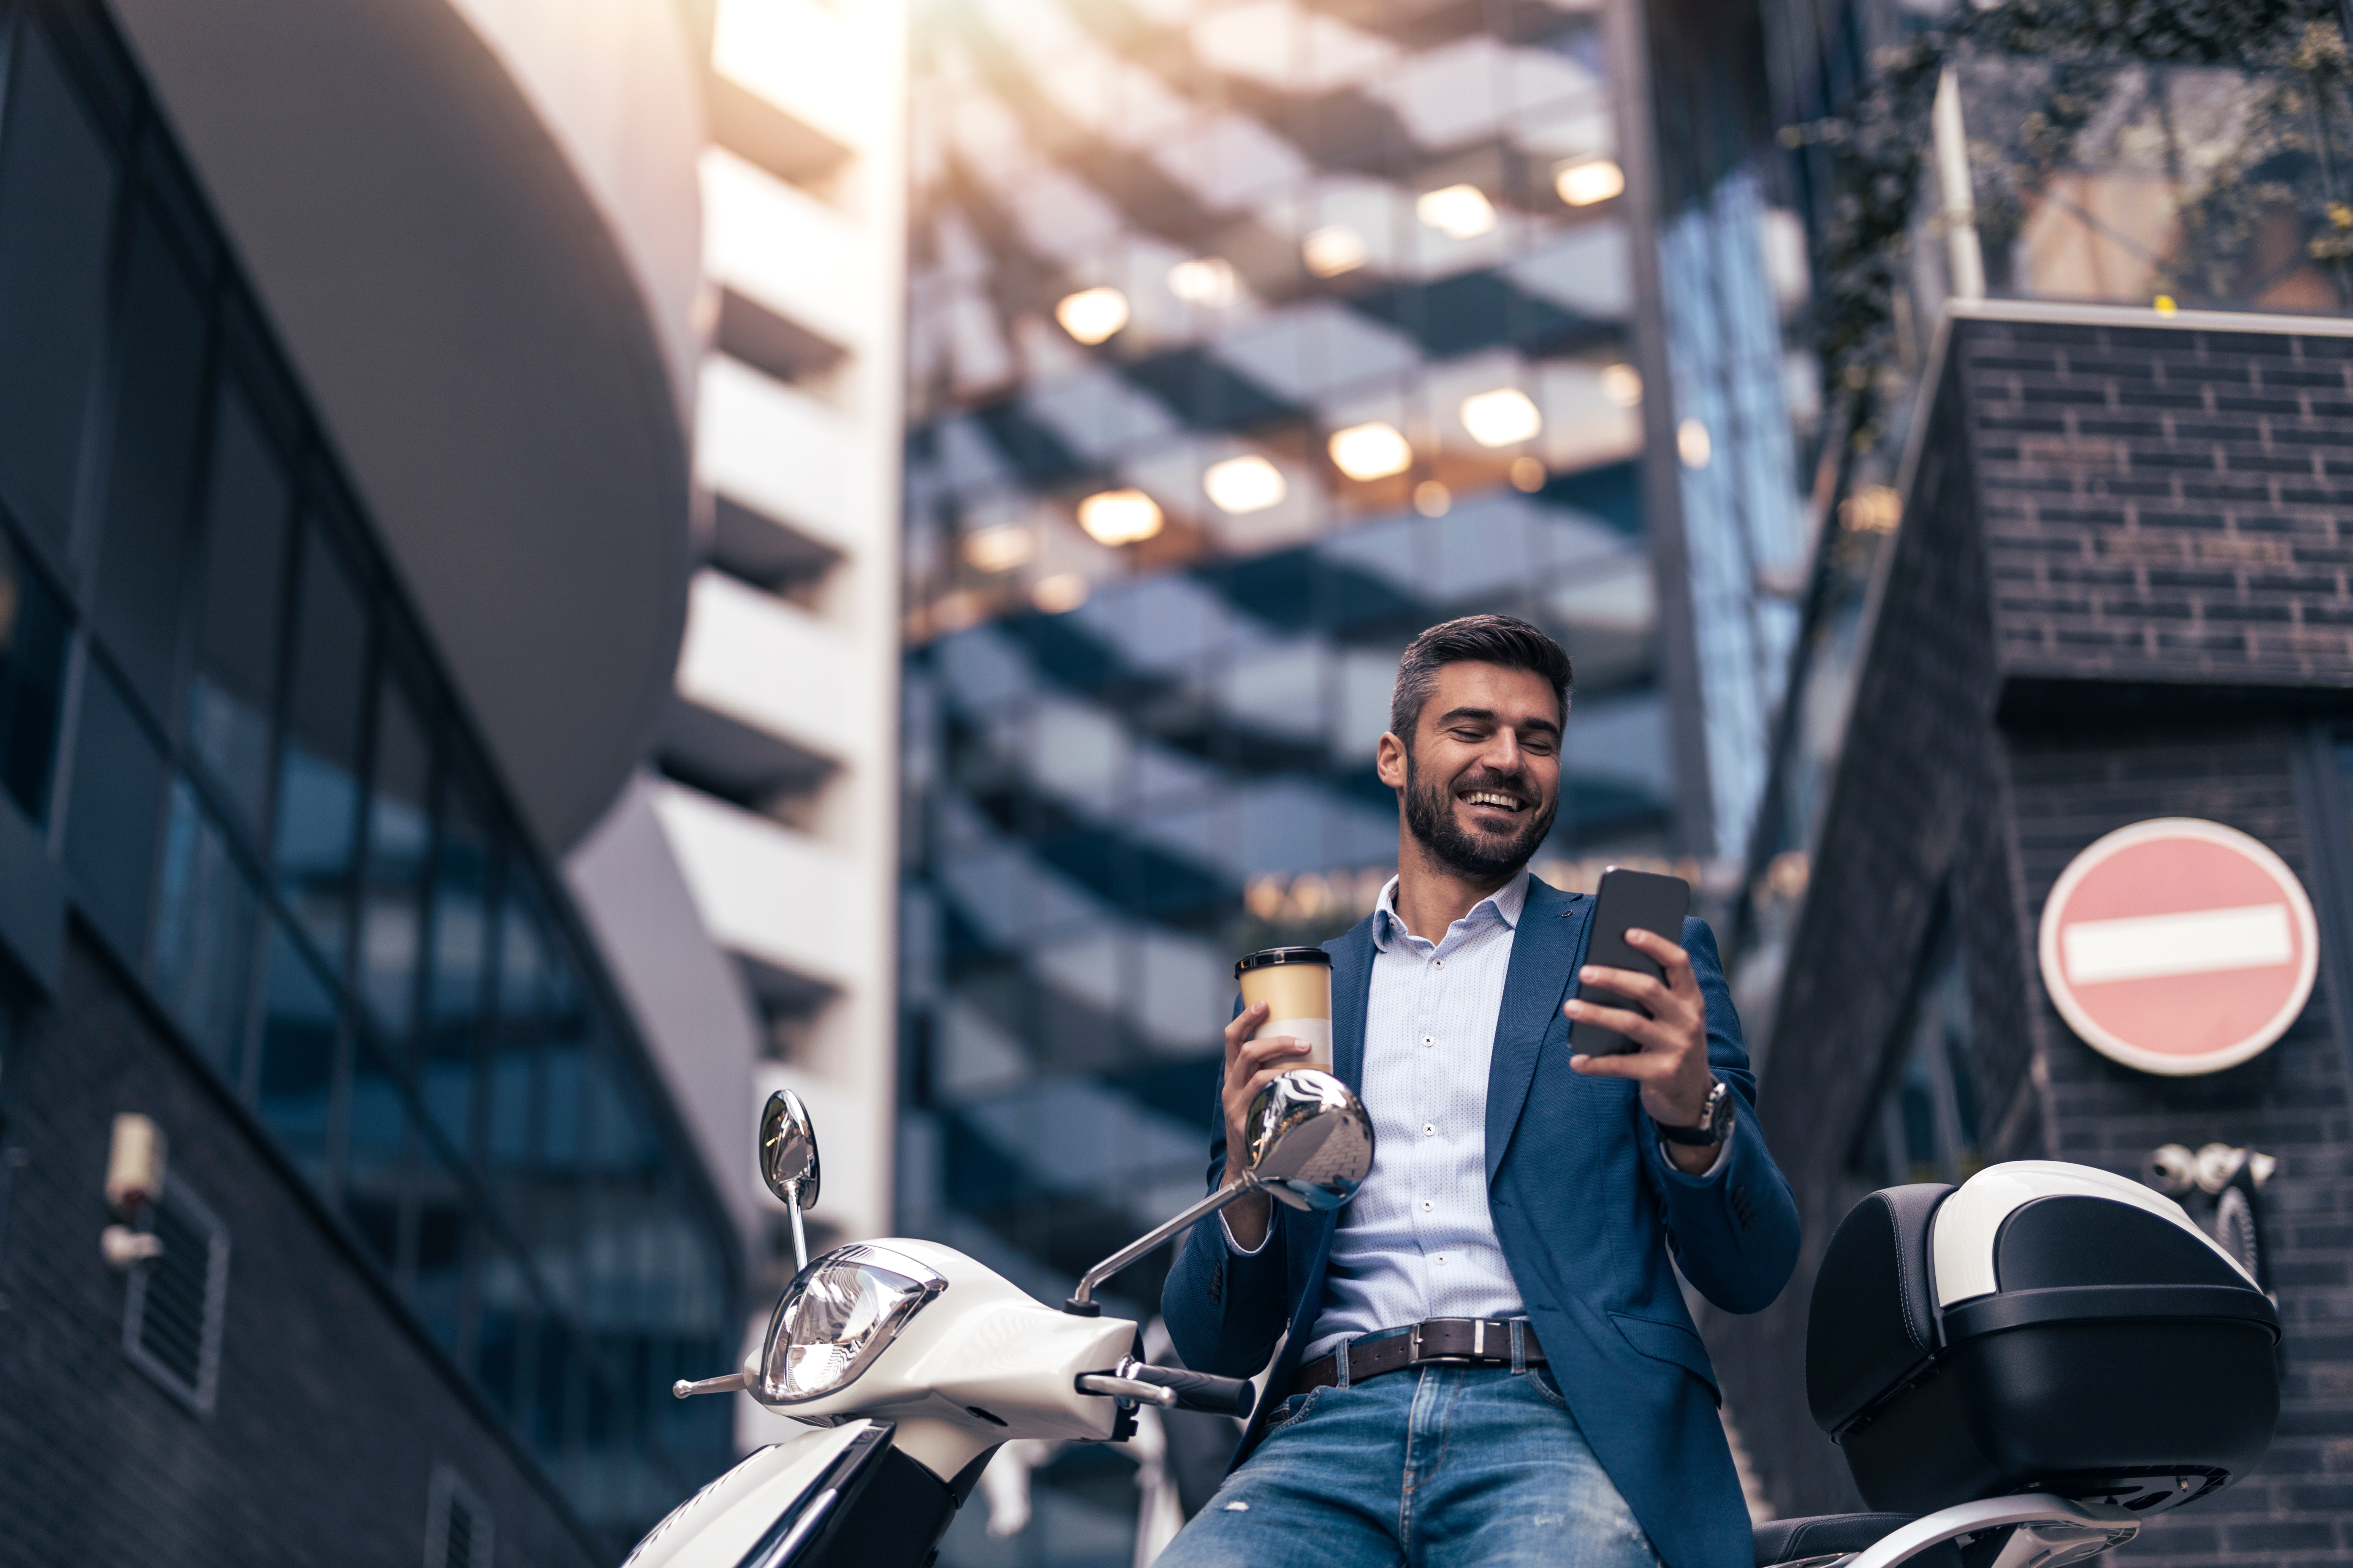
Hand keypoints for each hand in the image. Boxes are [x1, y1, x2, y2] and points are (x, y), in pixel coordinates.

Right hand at [1218, 1001, 1311, 1248]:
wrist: (1246, 1170)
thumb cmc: (1261, 1126)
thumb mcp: (1260, 1096)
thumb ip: (1277, 1076)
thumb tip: (1317, 1054)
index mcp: (1234, 1076)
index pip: (1232, 1040)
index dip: (1246, 1018)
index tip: (1263, 1002)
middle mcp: (1232, 1088)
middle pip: (1244, 1052)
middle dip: (1274, 1040)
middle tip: (1302, 1040)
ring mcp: (1238, 1106)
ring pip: (1257, 1074)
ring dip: (1284, 1062)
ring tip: (1307, 1058)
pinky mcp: (1247, 1124)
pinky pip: (1267, 1100)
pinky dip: (1285, 1089)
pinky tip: (1301, 1087)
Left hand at [1563, 928, 1719, 1173]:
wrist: (1693, 1098)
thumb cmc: (1672, 1046)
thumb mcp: (1673, 1019)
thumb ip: (1652, 997)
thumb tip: (1605, 969)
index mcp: (1691, 1000)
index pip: (1679, 963)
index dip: (1655, 945)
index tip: (1627, 932)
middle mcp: (1687, 1020)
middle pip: (1648, 989)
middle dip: (1614, 977)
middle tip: (1584, 972)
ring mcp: (1676, 1048)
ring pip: (1631, 1023)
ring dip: (1597, 1014)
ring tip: (1570, 1007)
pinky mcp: (1661, 1074)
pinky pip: (1622, 1066)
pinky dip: (1596, 1063)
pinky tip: (1576, 1061)